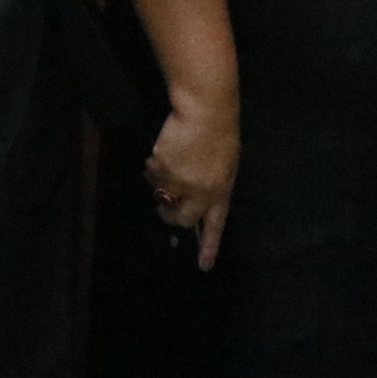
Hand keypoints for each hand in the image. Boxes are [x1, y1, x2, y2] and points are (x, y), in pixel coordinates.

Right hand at [148, 102, 237, 270]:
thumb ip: (212, 186)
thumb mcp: (225, 165)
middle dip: (171, 213)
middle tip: (166, 203)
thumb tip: (196, 205)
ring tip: (171, 162)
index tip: (204, 266)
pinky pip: (152, 176)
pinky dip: (154, 167)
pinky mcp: (162, 170)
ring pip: (161, 196)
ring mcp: (180, 183)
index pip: (215, 225)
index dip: (209, 246)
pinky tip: (166, 151)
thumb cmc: (220, 134)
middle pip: (180, 219)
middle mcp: (201, 193)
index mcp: (221, 191)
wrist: (206, 110)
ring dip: (161, 184)